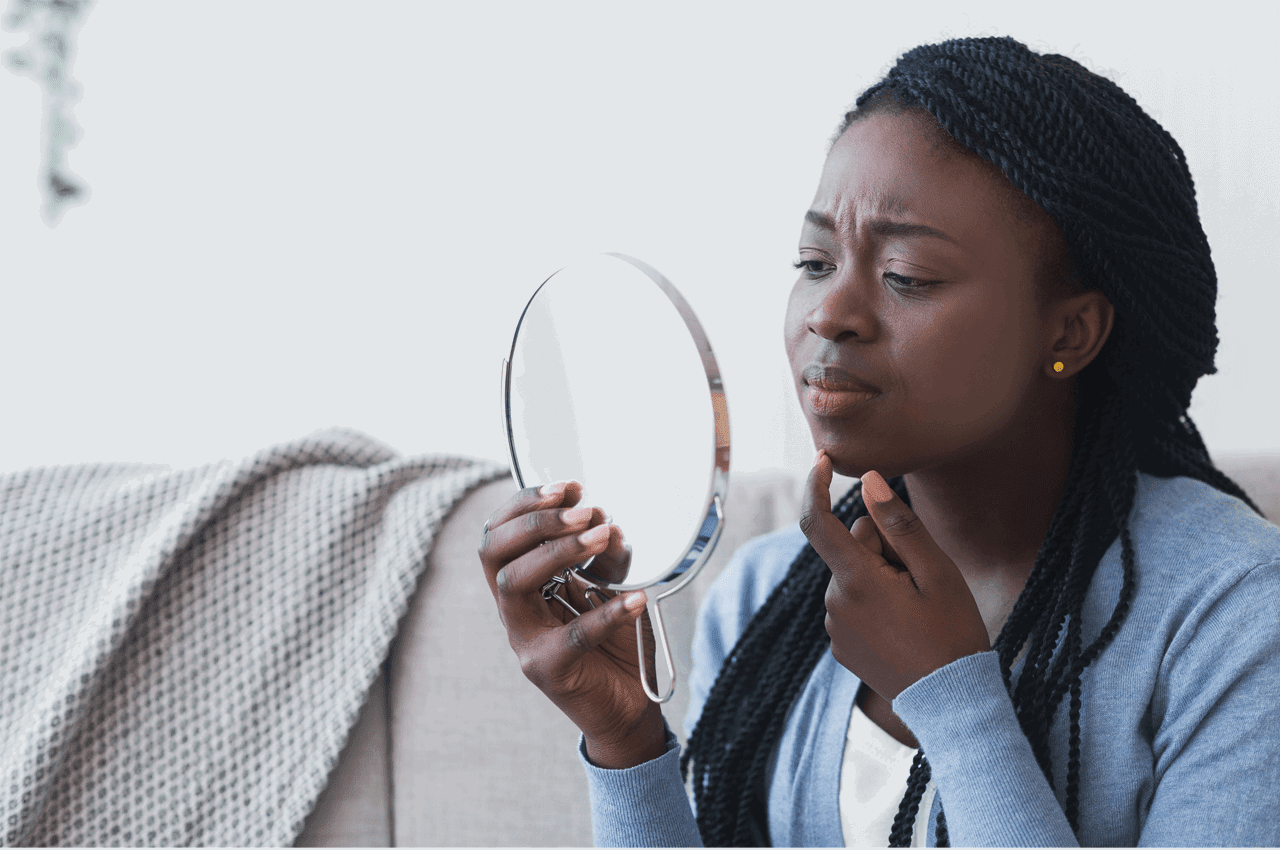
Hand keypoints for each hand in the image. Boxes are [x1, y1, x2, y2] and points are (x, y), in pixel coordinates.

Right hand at [477, 480, 666, 768]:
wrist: (627, 708)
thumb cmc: (615, 643)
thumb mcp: (613, 586)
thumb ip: (607, 557)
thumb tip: (608, 525)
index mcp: (523, 584)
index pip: (499, 534)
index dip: (525, 505)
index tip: (568, 488)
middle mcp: (514, 609)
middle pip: (494, 553)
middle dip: (536, 522)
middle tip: (584, 510)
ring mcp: (525, 641)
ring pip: (514, 584)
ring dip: (559, 552)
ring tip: (604, 536)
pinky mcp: (548, 671)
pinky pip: (572, 635)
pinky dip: (607, 613)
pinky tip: (637, 598)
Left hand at [799, 452, 990, 699]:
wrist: (953, 703)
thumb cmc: (953, 634)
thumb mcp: (936, 572)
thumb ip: (899, 524)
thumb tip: (868, 481)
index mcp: (855, 581)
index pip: (816, 522)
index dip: (816, 485)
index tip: (823, 459)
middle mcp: (834, 603)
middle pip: (850, 548)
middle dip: (881, 546)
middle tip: (921, 576)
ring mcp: (835, 628)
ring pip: (853, 576)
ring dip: (880, 577)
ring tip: (917, 607)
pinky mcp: (840, 646)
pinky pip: (853, 604)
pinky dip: (875, 602)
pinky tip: (905, 626)